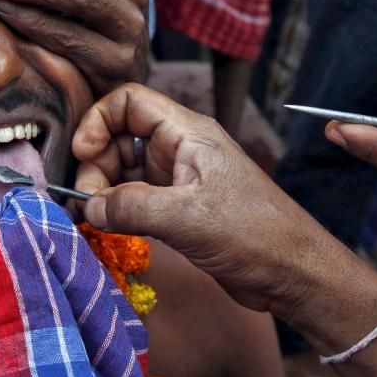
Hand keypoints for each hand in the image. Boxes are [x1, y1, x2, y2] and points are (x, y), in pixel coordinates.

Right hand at [72, 83, 347, 315]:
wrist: (294, 274)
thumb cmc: (254, 234)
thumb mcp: (189, 218)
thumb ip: (133, 208)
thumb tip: (88, 207)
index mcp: (188, 133)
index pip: (129, 102)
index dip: (98, 120)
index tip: (82, 154)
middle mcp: (179, 149)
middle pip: (119, 137)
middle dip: (96, 164)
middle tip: (89, 202)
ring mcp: (178, 179)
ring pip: (123, 169)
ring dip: (103, 189)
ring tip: (93, 218)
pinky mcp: (177, 208)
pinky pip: (134, 197)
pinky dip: (116, 208)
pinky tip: (105, 226)